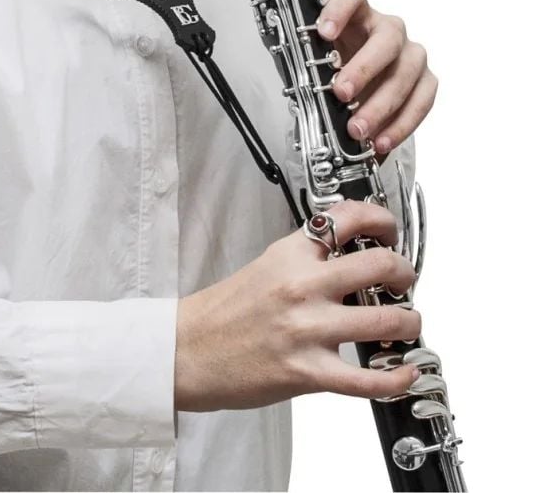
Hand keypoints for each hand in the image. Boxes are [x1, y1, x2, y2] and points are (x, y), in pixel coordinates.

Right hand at [174, 200, 421, 411]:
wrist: (187, 350)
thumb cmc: (223, 313)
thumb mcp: (265, 266)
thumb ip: (306, 258)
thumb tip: (348, 254)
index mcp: (290, 254)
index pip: (347, 218)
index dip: (382, 220)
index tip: (390, 231)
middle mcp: (303, 286)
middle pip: (381, 265)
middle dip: (405, 272)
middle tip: (403, 280)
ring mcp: (308, 329)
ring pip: (388, 321)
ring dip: (409, 323)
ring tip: (405, 325)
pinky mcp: (308, 372)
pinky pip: (369, 380)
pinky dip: (397, 378)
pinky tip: (404, 372)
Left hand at [316, 0, 437, 158]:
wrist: (353, 92)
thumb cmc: (332, 70)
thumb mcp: (313, 64)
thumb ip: (308, 65)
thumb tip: (300, 85)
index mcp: (354, 15)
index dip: (339, 8)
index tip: (324, 32)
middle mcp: (386, 29)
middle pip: (387, 36)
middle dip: (364, 67)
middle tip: (341, 93)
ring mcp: (409, 53)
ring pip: (407, 70)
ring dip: (382, 103)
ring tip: (357, 129)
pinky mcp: (425, 80)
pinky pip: (423, 98)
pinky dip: (401, 122)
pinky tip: (381, 140)